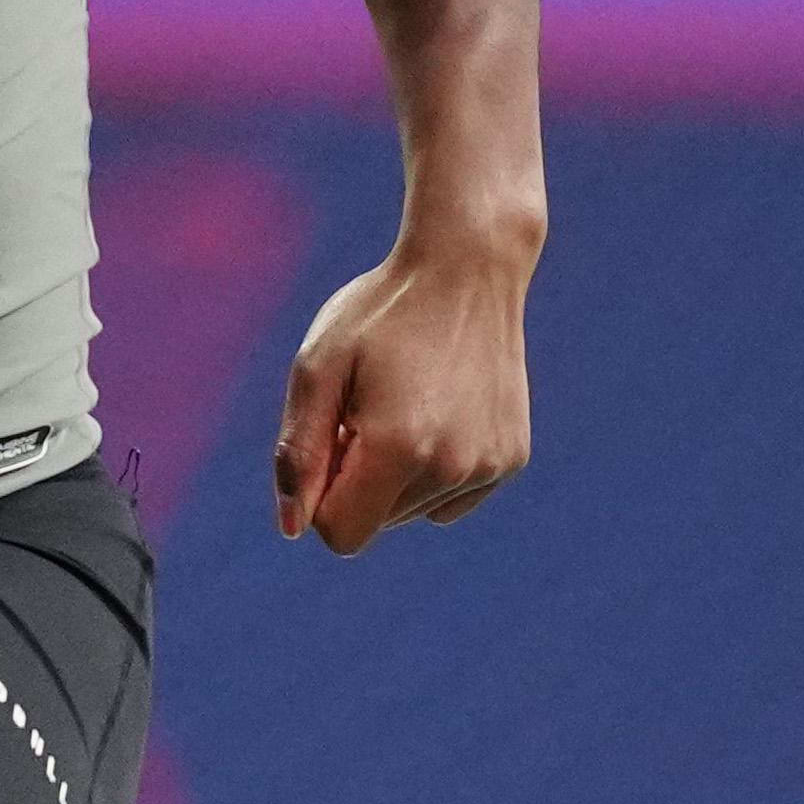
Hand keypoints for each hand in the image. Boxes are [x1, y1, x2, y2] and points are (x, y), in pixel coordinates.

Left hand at [271, 239, 529, 552]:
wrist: (468, 268)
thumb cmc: (381, 312)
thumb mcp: (318, 368)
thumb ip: (298, 452)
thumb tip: (293, 527)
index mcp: (398, 447)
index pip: (340, 535)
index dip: (321, 495)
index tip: (331, 437)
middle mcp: (451, 468)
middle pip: (377, 523)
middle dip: (359, 479)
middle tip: (370, 407)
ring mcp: (488, 467)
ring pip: (413, 513)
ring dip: (397, 473)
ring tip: (406, 402)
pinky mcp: (510, 459)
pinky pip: (450, 498)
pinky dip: (435, 469)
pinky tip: (440, 410)